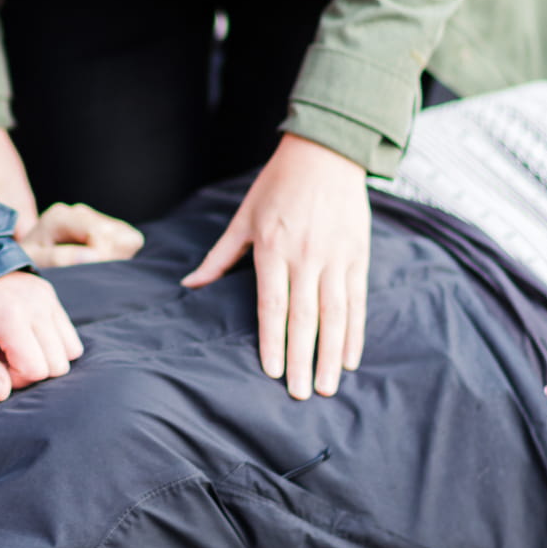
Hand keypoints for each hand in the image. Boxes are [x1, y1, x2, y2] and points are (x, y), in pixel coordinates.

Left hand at [0, 270, 83, 399]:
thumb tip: (3, 394)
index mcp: (11, 317)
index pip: (36, 370)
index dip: (16, 378)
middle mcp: (37, 306)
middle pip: (58, 364)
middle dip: (31, 370)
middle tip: (2, 356)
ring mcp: (46, 297)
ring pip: (70, 350)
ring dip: (45, 357)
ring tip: (13, 345)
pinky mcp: (49, 293)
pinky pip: (68, 332)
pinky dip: (53, 342)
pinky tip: (24, 335)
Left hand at [22, 202, 144, 267]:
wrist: (23, 257)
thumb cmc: (27, 262)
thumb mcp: (34, 262)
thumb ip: (59, 258)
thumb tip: (92, 256)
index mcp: (61, 217)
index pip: (99, 233)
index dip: (102, 256)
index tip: (91, 275)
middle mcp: (80, 212)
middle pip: (118, 233)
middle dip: (111, 258)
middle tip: (92, 274)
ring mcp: (94, 218)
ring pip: (128, 237)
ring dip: (117, 256)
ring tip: (94, 269)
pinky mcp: (105, 228)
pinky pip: (129, 240)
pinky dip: (120, 255)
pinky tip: (100, 264)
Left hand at [181, 134, 370, 399]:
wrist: (325, 152)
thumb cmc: (277, 185)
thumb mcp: (243, 218)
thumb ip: (219, 257)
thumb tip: (189, 286)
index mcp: (273, 249)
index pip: (273, 305)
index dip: (273, 340)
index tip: (272, 372)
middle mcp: (306, 256)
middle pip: (305, 317)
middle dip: (304, 359)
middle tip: (303, 394)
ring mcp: (335, 257)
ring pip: (335, 314)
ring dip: (333, 353)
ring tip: (330, 385)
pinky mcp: (358, 255)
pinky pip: (357, 301)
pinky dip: (356, 332)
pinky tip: (352, 358)